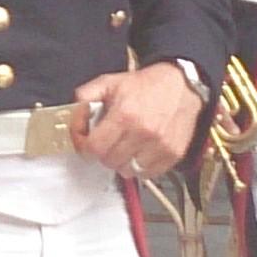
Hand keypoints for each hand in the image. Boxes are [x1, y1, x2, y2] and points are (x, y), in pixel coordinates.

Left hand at [69, 60, 200, 181]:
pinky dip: (141, 166)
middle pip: (109, 162)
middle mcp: (143, 133)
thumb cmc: (146, 85)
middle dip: (104, 152)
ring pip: (128, 171)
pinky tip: (141, 151)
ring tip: (126, 145)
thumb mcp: (110, 82)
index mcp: (125, 115)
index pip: (94, 148)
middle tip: (109, 140)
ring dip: (122, 161)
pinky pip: (148, 174)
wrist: (182, 85)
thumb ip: (85, 97)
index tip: (86, 144)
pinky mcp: (173, 155)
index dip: (85, 147)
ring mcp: (160, 146)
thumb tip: (74, 117)